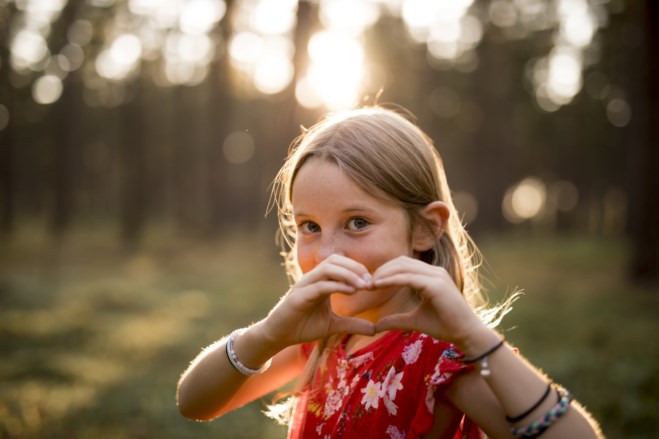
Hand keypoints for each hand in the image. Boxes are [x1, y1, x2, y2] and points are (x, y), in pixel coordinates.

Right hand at [258, 255, 375, 349]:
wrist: (278, 336)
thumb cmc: (303, 327)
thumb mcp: (333, 325)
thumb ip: (352, 324)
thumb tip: (374, 329)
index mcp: (320, 281)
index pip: (341, 263)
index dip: (358, 269)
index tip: (373, 284)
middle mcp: (312, 279)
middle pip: (335, 260)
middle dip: (356, 268)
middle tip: (371, 283)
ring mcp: (304, 285)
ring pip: (327, 268)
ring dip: (348, 274)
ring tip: (363, 286)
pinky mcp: (298, 297)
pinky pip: (319, 285)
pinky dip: (336, 285)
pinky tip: (351, 292)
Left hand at [372, 256, 486, 346]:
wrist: (466, 334)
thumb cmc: (445, 326)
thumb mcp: (414, 321)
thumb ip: (396, 320)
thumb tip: (375, 325)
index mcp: (431, 275)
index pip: (403, 265)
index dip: (385, 271)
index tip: (370, 284)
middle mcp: (434, 271)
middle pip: (401, 262)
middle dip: (381, 270)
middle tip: (366, 283)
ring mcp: (436, 276)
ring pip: (403, 267)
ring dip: (384, 273)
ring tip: (370, 284)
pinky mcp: (436, 284)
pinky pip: (408, 277)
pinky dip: (391, 280)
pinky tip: (379, 285)